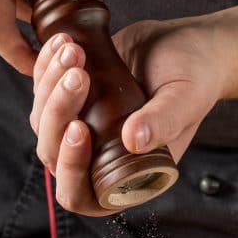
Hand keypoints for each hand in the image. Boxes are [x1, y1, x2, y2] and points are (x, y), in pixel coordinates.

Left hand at [30, 19, 224, 215]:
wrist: (188, 45)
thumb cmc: (196, 78)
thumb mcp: (185, 100)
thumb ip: (163, 122)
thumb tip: (134, 141)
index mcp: (127, 175)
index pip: (80, 195)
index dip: (70, 168)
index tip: (80, 127)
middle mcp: (99, 156)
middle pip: (52, 154)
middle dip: (58, 113)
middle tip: (79, 75)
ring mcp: (82, 127)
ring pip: (42, 122)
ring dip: (49, 85)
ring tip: (75, 51)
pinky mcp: (72, 99)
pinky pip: (42, 93)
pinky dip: (45, 68)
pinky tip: (63, 42)